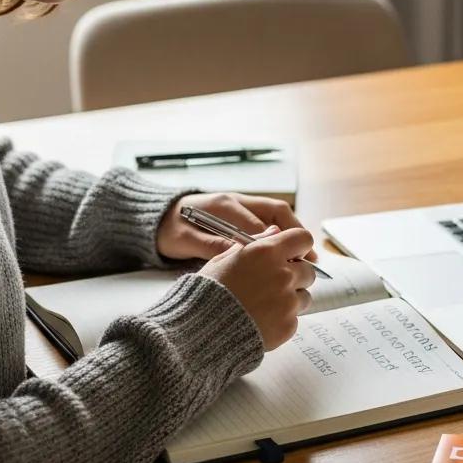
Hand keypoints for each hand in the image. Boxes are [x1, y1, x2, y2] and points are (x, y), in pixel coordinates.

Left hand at [156, 192, 317, 261]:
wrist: (154, 217)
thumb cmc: (168, 230)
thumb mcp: (185, 241)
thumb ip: (212, 246)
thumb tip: (240, 256)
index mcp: (223, 206)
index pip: (258, 223)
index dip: (277, 243)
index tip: (291, 262)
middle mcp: (236, 200)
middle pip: (276, 212)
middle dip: (295, 234)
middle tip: (309, 258)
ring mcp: (240, 203)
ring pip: (276, 214)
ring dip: (293, 233)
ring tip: (307, 256)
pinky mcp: (240, 211)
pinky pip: (269, 219)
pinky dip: (283, 235)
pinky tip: (290, 252)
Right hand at [199, 228, 316, 349]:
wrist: (200, 331)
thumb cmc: (208, 292)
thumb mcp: (224, 259)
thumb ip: (255, 243)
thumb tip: (275, 232)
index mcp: (267, 252)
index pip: (303, 239)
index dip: (299, 246)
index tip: (292, 254)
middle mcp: (282, 274)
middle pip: (308, 270)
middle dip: (296, 276)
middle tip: (273, 285)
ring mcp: (287, 301)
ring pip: (305, 296)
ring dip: (292, 299)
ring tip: (265, 305)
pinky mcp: (288, 325)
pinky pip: (295, 319)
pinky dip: (282, 320)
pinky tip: (261, 320)